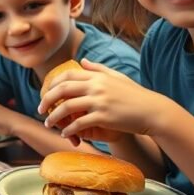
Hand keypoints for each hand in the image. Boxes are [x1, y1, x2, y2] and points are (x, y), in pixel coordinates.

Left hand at [39, 59, 170, 141]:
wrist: (153, 111)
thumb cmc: (135, 95)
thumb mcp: (117, 77)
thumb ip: (98, 69)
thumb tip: (82, 61)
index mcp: (97, 76)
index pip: (67, 75)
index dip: (52, 84)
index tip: (45, 94)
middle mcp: (96, 86)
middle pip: (62, 89)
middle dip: (46, 100)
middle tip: (40, 110)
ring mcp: (100, 101)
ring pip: (67, 107)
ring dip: (54, 117)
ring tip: (49, 124)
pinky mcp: (104, 117)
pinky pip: (79, 123)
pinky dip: (69, 129)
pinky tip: (65, 133)